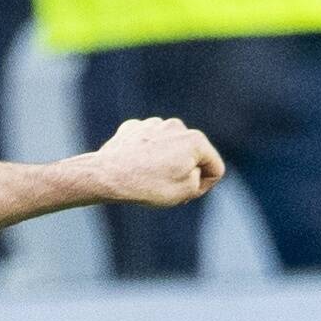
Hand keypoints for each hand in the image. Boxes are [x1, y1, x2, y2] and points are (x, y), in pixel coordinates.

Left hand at [87, 116, 224, 207]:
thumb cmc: (149, 186)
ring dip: (162, 162)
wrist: (107, 176)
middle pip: (190, 155)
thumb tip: (193, 168)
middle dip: (183, 171)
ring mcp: (153, 124)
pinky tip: (133, 166)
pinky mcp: (133, 128)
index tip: (186, 196)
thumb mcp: (185, 192)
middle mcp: (177, 126)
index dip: (204, 186)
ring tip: (146, 177)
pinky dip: (143, 154)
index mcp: (196, 140)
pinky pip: (146, 144)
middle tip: (165, 189)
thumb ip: (200, 179)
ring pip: (167, 148)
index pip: (214, 167)